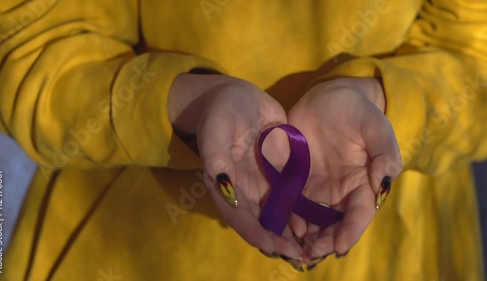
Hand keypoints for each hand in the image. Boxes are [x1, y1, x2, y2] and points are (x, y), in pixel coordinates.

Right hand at [168, 74, 301, 257]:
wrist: (238, 96)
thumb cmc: (221, 111)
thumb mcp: (214, 130)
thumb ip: (216, 157)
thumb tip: (222, 186)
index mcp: (225, 186)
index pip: (239, 217)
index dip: (255, 233)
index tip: (273, 246)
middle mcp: (245, 190)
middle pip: (261, 222)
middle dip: (279, 240)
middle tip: (300, 255)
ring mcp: (264, 183)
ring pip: (279, 214)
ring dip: (294, 231)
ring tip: (313, 246)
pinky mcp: (281, 173)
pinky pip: (293, 195)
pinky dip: (303, 210)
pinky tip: (321, 220)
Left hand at [286, 78, 401, 262]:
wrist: (329, 96)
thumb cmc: (357, 111)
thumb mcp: (375, 127)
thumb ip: (384, 153)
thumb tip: (385, 181)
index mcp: (362, 182)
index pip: (360, 212)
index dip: (351, 230)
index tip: (339, 246)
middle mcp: (340, 189)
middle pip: (334, 222)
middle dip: (324, 239)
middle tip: (311, 251)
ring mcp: (317, 185)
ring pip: (312, 217)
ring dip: (304, 233)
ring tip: (294, 245)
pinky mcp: (296, 177)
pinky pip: (292, 200)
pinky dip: (288, 215)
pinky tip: (281, 223)